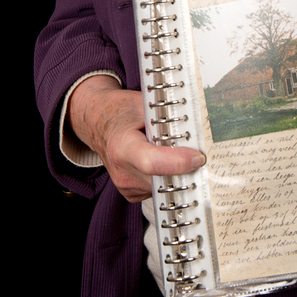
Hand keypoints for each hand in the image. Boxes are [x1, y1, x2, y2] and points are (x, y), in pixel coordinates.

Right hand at [67, 75, 204, 201]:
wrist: (97, 122)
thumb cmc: (121, 110)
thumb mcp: (144, 104)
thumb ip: (167, 116)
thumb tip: (197, 127)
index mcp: (123, 146)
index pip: (152, 162)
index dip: (178, 162)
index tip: (198, 156)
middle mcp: (122, 171)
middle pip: (163, 178)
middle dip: (185, 168)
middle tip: (196, 150)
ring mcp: (126, 185)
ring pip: (164, 186)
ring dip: (177, 172)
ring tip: (176, 151)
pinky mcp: (131, 193)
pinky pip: (158, 189)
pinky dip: (167, 176)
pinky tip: (165, 159)